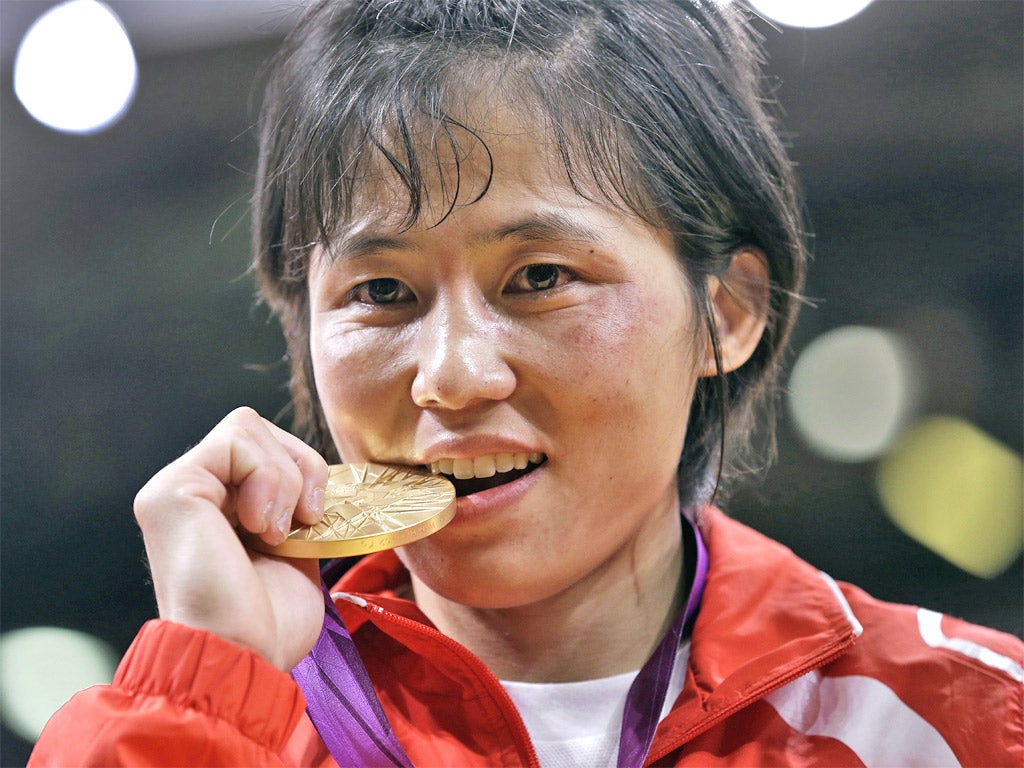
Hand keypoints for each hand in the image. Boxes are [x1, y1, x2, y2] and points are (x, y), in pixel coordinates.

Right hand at [133, 407, 328, 670]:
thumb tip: (319, 479)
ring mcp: (176, 488)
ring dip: (285, 477)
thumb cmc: (268, 624)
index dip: (303, 470)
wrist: (242, 659)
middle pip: (256, 428)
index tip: (314, 518)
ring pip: (247, 427)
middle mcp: (191, 492)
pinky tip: (261, 527)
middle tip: (304, 520)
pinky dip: (268, 478)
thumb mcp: (295, 553)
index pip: (265, 448)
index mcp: (219, 507)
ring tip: (277, 531)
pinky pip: (236, 440)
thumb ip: (294, 510)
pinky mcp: (170, 491)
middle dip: (299, 466)